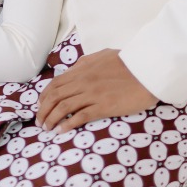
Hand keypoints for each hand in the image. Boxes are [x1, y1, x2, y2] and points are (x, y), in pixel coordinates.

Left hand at [36, 50, 158, 131]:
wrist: (147, 71)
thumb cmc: (128, 63)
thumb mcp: (103, 56)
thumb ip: (86, 62)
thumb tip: (74, 68)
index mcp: (82, 69)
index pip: (55, 83)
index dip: (44, 96)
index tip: (41, 106)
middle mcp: (84, 81)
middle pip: (55, 96)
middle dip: (43, 110)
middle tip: (40, 122)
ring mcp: (93, 94)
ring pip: (63, 107)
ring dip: (51, 119)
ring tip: (47, 129)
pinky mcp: (103, 106)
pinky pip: (80, 116)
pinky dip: (67, 124)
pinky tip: (61, 131)